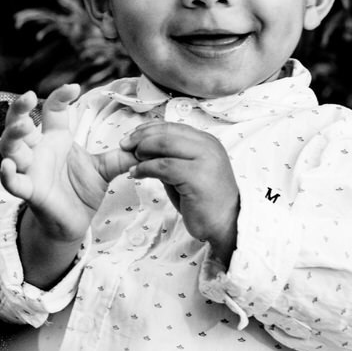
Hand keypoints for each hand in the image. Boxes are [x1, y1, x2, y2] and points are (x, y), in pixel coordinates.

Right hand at [0, 83, 134, 243]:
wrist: (74, 222)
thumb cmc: (82, 190)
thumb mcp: (106, 167)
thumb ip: (123, 154)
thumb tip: (148, 141)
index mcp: (56, 138)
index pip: (53, 110)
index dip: (60, 97)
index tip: (74, 87)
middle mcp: (39, 150)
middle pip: (19, 124)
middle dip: (19, 110)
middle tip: (27, 97)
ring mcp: (31, 170)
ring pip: (11, 149)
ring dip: (13, 136)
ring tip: (23, 126)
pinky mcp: (30, 192)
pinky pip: (14, 183)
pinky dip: (8, 176)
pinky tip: (8, 166)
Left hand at [121, 121, 239, 262]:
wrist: (227, 224)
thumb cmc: (205, 200)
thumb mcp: (187, 172)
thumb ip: (171, 158)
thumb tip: (144, 149)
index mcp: (207, 141)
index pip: (173, 126)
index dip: (149, 129)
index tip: (131, 136)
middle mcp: (208, 146)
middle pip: (166, 132)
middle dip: (141, 137)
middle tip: (125, 146)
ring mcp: (205, 160)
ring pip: (164, 144)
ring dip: (142, 151)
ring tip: (131, 161)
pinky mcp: (197, 176)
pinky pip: (164, 166)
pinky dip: (145, 168)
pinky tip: (137, 173)